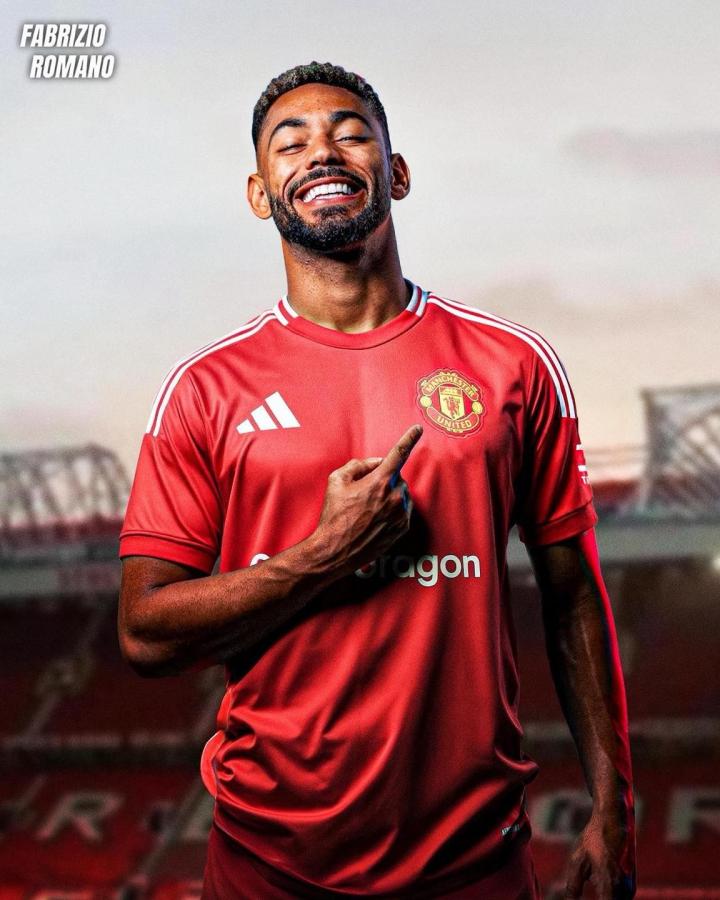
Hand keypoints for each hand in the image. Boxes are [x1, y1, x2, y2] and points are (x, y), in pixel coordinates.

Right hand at [312, 424, 422, 578]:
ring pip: (400, 493)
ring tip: (367, 510)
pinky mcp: (402, 528)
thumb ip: (357, 465)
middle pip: (396, 477)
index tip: (418, 429)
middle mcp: (394, 496)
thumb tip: (375, 463)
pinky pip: (402, 510)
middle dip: (384, 479)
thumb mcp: (336, 481)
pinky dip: (392, 509)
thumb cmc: (333, 515)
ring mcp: (401, 514)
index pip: (398, 453)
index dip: (409, 438)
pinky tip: (374, 520)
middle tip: (363, 492)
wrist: (335, 550)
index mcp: (379, 481)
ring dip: (389, 495)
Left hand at [565, 810, 635, 898]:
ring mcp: (630, 891)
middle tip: (576, 898)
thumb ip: (572, 888)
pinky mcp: (629, 888)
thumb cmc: (593, 840)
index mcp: (610, 887)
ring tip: (586, 888)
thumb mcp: (577, 862)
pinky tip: (592, 897)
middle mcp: (625, 893)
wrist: (613, 822)